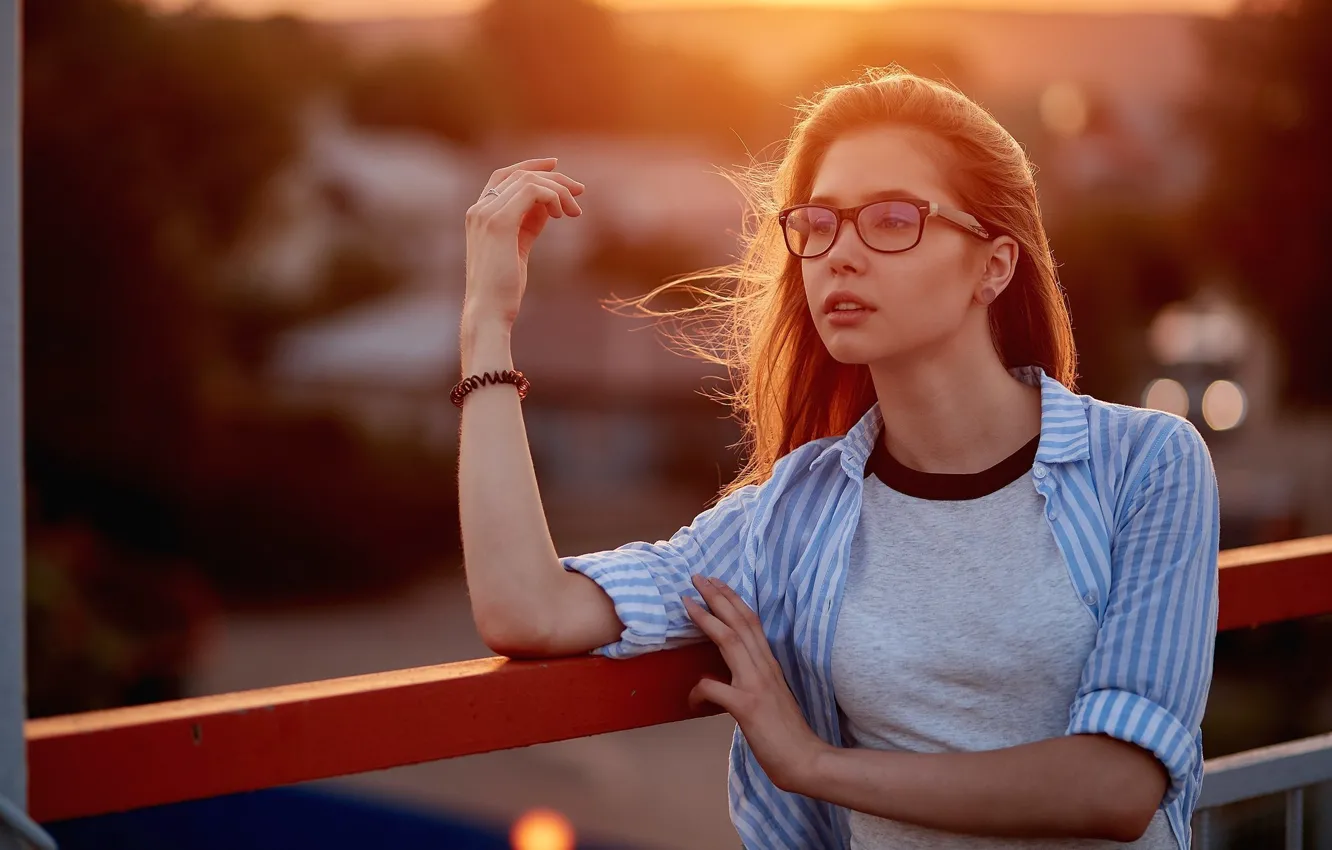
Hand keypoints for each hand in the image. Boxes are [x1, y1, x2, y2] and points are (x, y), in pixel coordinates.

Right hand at [463, 157, 584, 328]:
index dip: (530, 166)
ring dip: (558, 190)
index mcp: (479, 214)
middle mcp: (479, 209)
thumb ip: (529, 223)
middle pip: (519, 174)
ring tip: (573, 212)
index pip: (503, 176)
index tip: (556, 166)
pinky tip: (562, 214)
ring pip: (528, 180)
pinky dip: (552, 196)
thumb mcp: (519, 247)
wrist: (489, 311)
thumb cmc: (503, 287)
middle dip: (554, 179)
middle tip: (579, 192)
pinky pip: (531, 191)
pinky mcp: (499, 221)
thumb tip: (549, 205)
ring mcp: (486, 213)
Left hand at [683, 574, 831, 793]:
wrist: (806, 761)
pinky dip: (698, 690)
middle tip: (697, 576)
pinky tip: (690, 699)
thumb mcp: (770, 696)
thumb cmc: (787, 734)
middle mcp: (764, 668)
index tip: (716, 583)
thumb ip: (754, 680)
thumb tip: (730, 678)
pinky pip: (714, 689)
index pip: (751, 622)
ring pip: (730, 640)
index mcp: (769, 664)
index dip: (732, 600)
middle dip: (717, 596)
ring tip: (688, 601)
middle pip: (740, 622)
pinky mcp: (748, 707)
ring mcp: (757, 685)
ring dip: (708, 618)